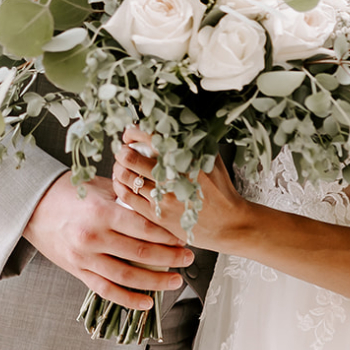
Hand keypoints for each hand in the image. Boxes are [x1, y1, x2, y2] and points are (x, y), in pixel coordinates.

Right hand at [23, 172, 193, 310]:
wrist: (33, 207)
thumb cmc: (70, 192)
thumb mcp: (102, 188)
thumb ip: (128, 200)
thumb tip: (161, 209)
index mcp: (102, 213)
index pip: (145, 228)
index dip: (169, 236)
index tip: (186, 237)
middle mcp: (93, 237)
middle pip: (141, 254)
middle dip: (170, 258)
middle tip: (188, 258)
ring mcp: (84, 258)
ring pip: (127, 276)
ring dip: (156, 282)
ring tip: (176, 281)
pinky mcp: (77, 271)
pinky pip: (106, 290)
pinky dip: (128, 299)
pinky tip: (147, 302)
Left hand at [112, 128, 246, 251]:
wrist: (229, 225)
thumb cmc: (221, 191)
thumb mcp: (212, 159)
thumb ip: (193, 142)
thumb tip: (174, 125)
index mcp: (185, 159)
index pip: (148, 137)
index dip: (133, 132)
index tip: (131, 135)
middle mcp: (172, 177)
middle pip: (130, 156)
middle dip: (122, 151)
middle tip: (123, 151)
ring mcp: (163, 198)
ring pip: (126, 177)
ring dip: (119, 168)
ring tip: (122, 166)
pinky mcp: (157, 215)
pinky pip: (128, 197)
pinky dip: (121, 185)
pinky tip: (124, 182)